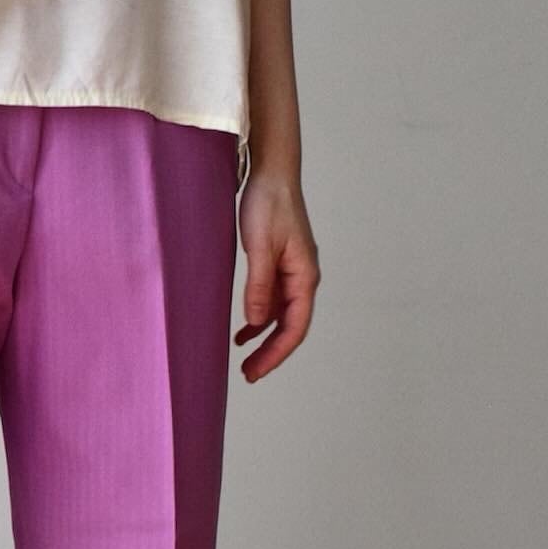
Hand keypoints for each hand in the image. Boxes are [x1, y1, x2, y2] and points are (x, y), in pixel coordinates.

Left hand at [234, 167, 320, 382]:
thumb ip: (259, 285)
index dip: (277, 353)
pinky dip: (258, 320)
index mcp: (305, 275)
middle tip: (248, 375)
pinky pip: (272, 302)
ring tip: (244, 360)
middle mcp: (303, 278)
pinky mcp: (279, 266)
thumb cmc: (269, 204)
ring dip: (264, 340)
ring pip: (281, 317)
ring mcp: (292, 273)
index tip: (256, 371)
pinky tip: (242, 332)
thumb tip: (256, 321)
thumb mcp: (261, 246)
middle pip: (290, 326)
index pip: (295, 327)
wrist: (273, 173)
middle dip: (271, 353)